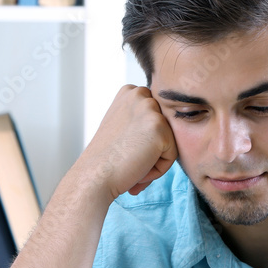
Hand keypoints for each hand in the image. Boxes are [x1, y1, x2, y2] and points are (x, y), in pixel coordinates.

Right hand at [74, 85, 177, 202]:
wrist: (95, 176)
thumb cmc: (107, 158)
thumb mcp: (121, 126)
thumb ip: (140, 119)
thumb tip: (161, 128)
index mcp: (130, 92)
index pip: (157, 118)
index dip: (144, 140)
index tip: (126, 148)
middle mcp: (140, 94)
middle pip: (165, 129)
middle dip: (151, 148)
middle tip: (129, 158)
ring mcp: (150, 109)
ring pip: (169, 142)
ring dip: (154, 159)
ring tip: (133, 163)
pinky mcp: (160, 126)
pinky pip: (172, 155)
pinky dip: (158, 168)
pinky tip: (138, 168)